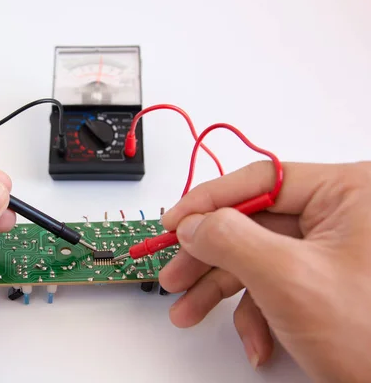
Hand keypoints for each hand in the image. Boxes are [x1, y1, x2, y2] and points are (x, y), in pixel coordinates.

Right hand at [158, 161, 370, 381]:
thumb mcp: (288, 279)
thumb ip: (230, 240)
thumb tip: (193, 224)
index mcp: (349, 193)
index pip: (261, 180)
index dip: (208, 201)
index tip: (173, 223)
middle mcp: (343, 214)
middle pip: (253, 222)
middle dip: (209, 257)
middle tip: (175, 275)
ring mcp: (337, 250)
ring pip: (259, 256)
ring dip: (222, 288)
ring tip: (189, 312)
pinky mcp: (329, 280)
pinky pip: (278, 283)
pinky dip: (258, 313)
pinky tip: (256, 342)